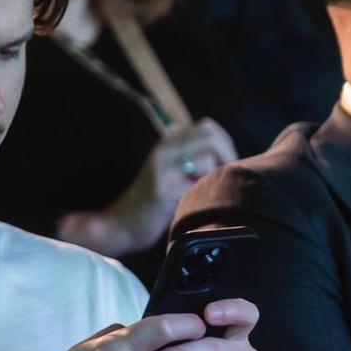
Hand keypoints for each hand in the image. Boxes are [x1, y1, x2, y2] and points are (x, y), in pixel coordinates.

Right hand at [94, 119, 237, 254]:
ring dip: (217, 175)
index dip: (225, 144)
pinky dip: (206, 192)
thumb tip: (229, 155)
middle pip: (211, 136)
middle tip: (224, 179)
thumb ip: (192, 158)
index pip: (208, 127)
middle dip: (227, 156)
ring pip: (208, 158)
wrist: (122, 223)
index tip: (225, 166)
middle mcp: (164, 150)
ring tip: (209, 191)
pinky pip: (198, 182)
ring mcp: (163, 168)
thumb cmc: (153, 202)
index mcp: (168, 143)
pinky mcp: (164, 189)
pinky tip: (199, 202)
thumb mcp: (170, 171)